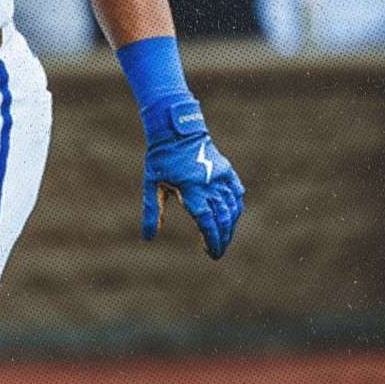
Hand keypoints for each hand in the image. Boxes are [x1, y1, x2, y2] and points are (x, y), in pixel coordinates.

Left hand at [140, 101, 244, 259]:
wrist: (177, 131)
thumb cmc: (161, 160)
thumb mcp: (152, 186)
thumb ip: (152, 212)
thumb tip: (148, 237)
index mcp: (192, 190)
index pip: (206, 221)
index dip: (211, 239)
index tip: (211, 252)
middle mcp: (210, 185)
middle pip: (222, 219)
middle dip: (221, 238)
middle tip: (216, 252)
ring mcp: (221, 177)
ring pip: (232, 208)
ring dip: (229, 226)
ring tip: (222, 239)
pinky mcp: (227, 170)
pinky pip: (236, 193)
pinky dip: (236, 207)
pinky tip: (232, 217)